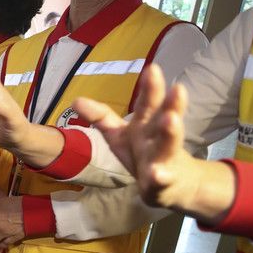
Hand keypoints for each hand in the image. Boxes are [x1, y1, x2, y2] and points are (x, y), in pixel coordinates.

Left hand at [74, 64, 199, 209]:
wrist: (174, 184)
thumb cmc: (143, 153)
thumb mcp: (120, 135)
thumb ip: (101, 118)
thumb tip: (74, 100)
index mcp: (147, 124)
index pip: (149, 103)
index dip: (151, 88)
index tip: (151, 68)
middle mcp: (157, 138)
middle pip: (165, 118)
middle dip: (171, 104)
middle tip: (178, 88)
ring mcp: (164, 159)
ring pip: (168, 145)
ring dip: (170, 133)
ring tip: (171, 119)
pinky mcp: (163, 181)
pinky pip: (161, 179)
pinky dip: (159, 176)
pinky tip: (156, 173)